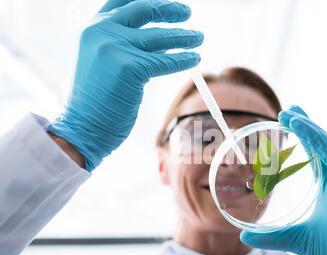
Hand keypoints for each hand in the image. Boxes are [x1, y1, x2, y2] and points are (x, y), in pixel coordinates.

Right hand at [48, 0, 203, 170]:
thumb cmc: (95, 101)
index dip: (149, 0)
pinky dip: (183, 60)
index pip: (123, 1)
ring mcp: (115, 47)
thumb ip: (122, 44)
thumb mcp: (103, 61)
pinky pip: (166, 61)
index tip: (167, 3)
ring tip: (199, 38)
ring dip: (184, 36)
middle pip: (144, 10)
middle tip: (187, 13)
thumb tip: (160, 41)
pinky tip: (195, 59)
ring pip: (160, 37)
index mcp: (93, 28)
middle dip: (169, 10)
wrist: (84, 127)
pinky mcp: (130, 67)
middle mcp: (101, 31)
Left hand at [240, 106, 326, 254]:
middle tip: (287, 111)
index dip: (302, 134)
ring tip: (298, 119)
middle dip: (306, 127)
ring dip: (319, 135)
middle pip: (325, 146)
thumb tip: (244, 236)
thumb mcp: (300, 239)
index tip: (285, 116)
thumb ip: (273, 236)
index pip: (315, 152)